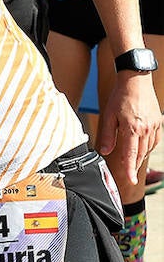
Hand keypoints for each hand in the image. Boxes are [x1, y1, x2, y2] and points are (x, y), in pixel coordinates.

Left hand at [96, 73, 161, 189]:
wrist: (136, 81)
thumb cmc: (120, 97)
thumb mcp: (108, 115)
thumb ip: (107, 135)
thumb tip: (104, 151)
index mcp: (132, 129)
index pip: (130, 154)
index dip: (129, 169)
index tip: (130, 180)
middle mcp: (146, 130)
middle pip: (140, 154)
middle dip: (134, 165)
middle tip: (128, 174)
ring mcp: (154, 126)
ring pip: (148, 148)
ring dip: (140, 156)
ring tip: (132, 162)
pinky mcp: (159, 123)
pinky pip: (155, 141)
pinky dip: (148, 146)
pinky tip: (142, 148)